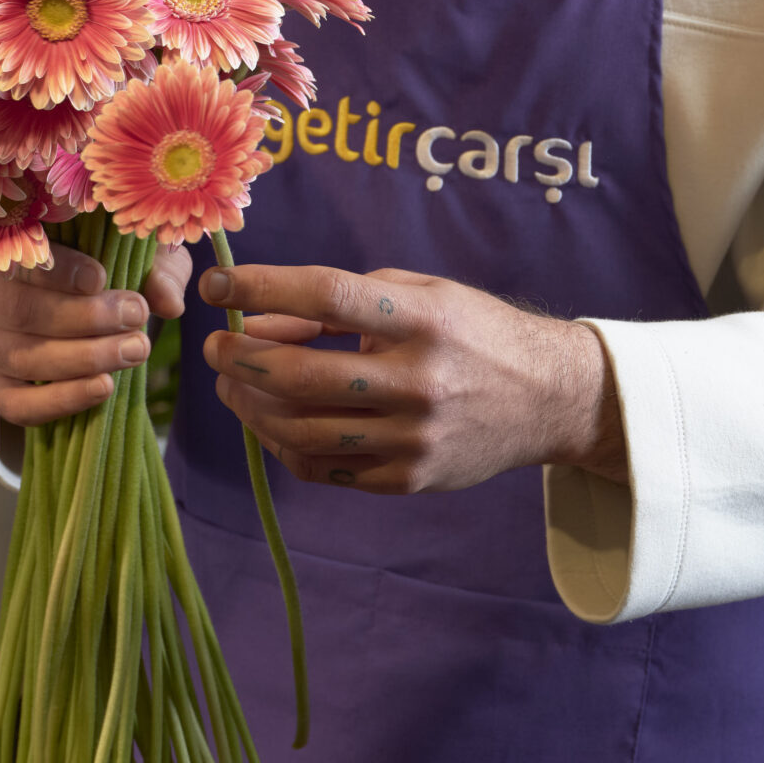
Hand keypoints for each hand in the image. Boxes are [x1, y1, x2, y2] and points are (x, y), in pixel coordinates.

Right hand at [0, 243, 193, 426]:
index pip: (20, 257)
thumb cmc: (108, 273)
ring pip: (21, 357)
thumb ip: (154, 270)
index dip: (59, 270)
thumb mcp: (136, 258)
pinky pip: (16, 404)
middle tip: (135, 318)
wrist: (83, 318)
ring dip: (83, 358)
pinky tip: (103, 388)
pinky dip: (61, 400)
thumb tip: (167, 302)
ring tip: (135, 351)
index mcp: (6, 250)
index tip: (101, 278)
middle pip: (20, 310)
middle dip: (84, 318)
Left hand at [198, 263, 625, 492]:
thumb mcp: (418, 294)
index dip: (260, 287)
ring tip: (235, 383)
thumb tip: (254, 322)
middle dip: (238, 359)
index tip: (216, 283)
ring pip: (299, 429)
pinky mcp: (409, 479)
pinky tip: (272, 419)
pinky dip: (282, 442)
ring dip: (250, 405)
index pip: (326, 296)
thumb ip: (337, 304)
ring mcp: (414, 437)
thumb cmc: (470, 333)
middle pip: (300, 375)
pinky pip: (321, 467)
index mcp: (424, 319)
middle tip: (214, 347)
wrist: (548, 399)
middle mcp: (420, 381)